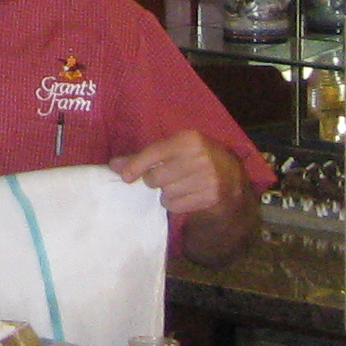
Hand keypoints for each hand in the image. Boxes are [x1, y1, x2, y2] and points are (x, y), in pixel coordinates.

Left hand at [111, 131, 253, 260]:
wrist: (232, 177)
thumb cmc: (196, 158)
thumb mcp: (175, 149)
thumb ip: (144, 156)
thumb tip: (113, 165)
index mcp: (189, 139)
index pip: (153, 153)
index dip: (135, 166)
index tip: (124, 176)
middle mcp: (199, 157)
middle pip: (156, 177)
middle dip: (154, 180)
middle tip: (164, 177)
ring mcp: (207, 179)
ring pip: (165, 194)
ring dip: (165, 193)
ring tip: (178, 185)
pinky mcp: (211, 197)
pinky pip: (176, 206)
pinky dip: (174, 204)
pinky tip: (184, 195)